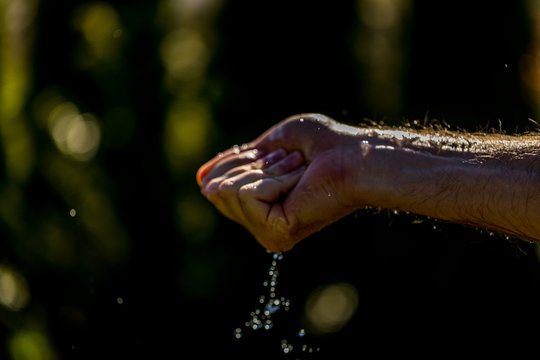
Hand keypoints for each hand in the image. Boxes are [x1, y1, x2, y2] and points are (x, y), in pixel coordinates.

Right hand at [197, 114, 362, 251]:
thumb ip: (235, 164)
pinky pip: (246, 194)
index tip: (280, 155)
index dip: (238, 162)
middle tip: (295, 162)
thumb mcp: (268, 146)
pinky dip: (273, 177)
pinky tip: (300, 180)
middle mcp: (260, 226)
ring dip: (265, 169)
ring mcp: (267, 233)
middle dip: (252, 164)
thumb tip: (199, 178)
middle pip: (216, 190)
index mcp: (259, 207)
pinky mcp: (275, 232)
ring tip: (298, 169)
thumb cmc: (322, 145)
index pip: (216, 186)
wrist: (353, 156)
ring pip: (226, 191)